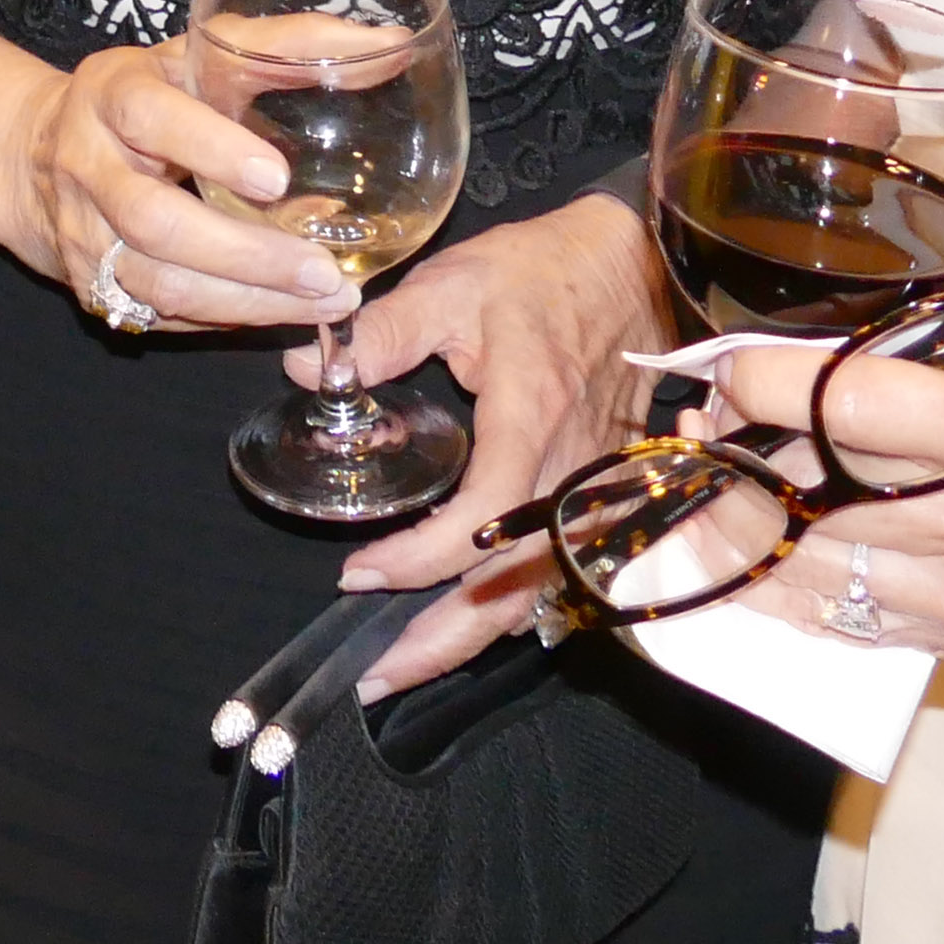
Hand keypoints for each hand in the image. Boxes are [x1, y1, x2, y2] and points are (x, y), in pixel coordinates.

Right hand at [8, 42, 358, 335]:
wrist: (38, 154)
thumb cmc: (147, 94)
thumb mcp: (198, 52)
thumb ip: (285, 44)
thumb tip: (386, 44)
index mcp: (111, 94)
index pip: (149, 117)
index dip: (209, 148)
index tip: (277, 177)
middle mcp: (87, 166)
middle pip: (156, 223)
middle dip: (246, 255)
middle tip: (324, 272)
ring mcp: (85, 235)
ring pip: (160, 284)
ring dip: (248, 302)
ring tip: (326, 303)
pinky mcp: (94, 288)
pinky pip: (163, 317)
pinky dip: (229, 319)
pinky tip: (285, 313)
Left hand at [322, 195, 658, 691]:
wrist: (632, 269)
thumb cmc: (542, 273)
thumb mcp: (454, 284)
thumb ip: (383, 331)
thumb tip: (311, 371)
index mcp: (532, 424)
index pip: (482, 522)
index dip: (420, 561)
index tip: (357, 572)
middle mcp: (570, 476)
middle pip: (513, 589)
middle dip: (443, 642)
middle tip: (373, 675)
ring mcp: (590, 496)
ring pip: (535, 593)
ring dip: (472, 637)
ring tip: (404, 667)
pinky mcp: (596, 501)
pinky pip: (552, 574)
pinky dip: (505, 609)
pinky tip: (460, 623)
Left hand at [711, 341, 943, 714]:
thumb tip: (857, 354)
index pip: (856, 411)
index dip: (769, 382)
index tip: (729, 360)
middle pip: (813, 495)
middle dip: (738, 453)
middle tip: (706, 415)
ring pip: (812, 571)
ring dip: (745, 525)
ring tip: (712, 477)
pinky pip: (849, 622)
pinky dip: (789, 588)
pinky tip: (753, 555)